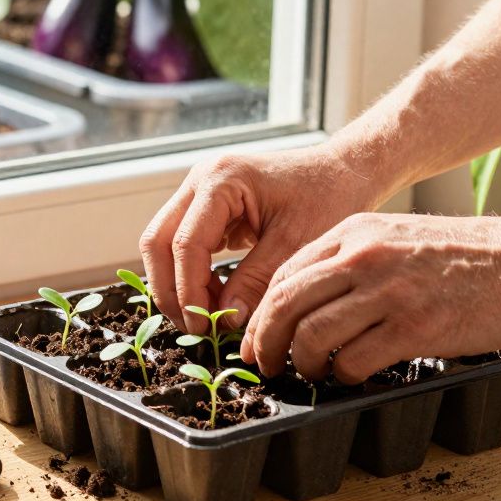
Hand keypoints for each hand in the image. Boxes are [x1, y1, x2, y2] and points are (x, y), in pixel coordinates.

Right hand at [139, 147, 379, 334]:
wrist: (344, 173)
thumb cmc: (328, 197)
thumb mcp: (296, 244)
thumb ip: (257, 281)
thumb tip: (226, 320)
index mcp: (220, 180)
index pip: (185, 243)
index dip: (188, 291)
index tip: (203, 327)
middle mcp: (200, 180)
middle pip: (157, 241)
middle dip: (169, 290)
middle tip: (193, 328)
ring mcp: (199, 192)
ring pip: (163, 245)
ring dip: (177, 284)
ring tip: (205, 318)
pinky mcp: (207, 207)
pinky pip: (183, 245)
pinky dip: (193, 276)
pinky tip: (216, 300)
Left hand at [240, 212, 500, 382]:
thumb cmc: (465, 257)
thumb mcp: (395, 237)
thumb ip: (351, 260)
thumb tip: (308, 301)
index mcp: (353, 232)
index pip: (283, 273)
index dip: (262, 312)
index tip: (257, 337)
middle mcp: (362, 256)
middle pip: (284, 304)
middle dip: (264, 342)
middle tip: (264, 364)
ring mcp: (387, 291)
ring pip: (310, 334)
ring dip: (301, 363)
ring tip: (310, 374)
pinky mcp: (413, 326)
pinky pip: (352, 359)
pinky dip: (342, 375)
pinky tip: (350, 377)